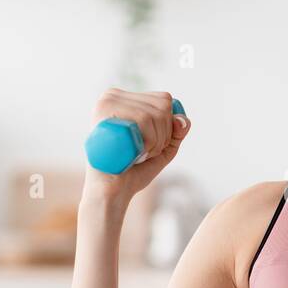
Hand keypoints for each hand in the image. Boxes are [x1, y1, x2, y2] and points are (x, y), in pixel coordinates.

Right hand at [83, 88, 190, 203]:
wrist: (111, 191)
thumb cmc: (133, 170)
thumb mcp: (162, 148)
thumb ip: (176, 132)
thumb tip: (183, 119)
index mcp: (124, 98)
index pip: (163, 99)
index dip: (167, 126)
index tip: (151, 145)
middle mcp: (112, 95)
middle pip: (162, 105)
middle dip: (163, 136)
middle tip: (144, 153)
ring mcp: (106, 102)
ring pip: (154, 114)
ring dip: (156, 143)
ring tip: (138, 154)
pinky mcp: (104, 112)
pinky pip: (144, 119)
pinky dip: (149, 141)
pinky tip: (136, 152)